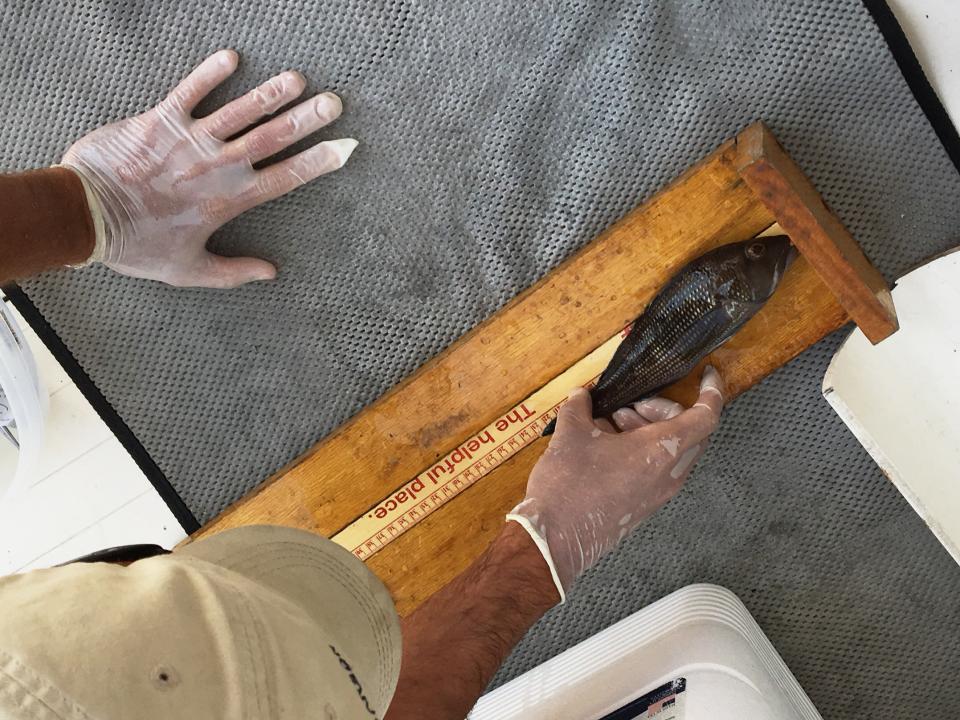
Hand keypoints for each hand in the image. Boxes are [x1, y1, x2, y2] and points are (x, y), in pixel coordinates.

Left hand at [61, 49, 355, 287]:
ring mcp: (190, 140)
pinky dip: (208, 74)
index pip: (285, 177)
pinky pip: (188, 91)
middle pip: (271, 138)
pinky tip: (231, 56)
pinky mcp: (159, 121)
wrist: (86, 217)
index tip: (345, 149)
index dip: (318, 163)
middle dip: (306, 120)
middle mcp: (217, 166)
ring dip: (269, 93)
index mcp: (229, 200)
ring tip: (296, 79)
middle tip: (334, 103)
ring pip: (239, 111)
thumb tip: (271, 273)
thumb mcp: (188, 271)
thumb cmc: (137, 247)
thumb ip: (234, 272)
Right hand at [507, 366, 724, 597]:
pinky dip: (641, 449)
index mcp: (661, 451)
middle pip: (691, 432)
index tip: (706, 374)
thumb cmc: (569, 484)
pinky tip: (605, 445)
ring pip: (673, 451)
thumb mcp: (571, 433)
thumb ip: (580, 406)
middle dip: (665, 410)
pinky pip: (657, 468)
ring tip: (611, 424)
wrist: (556, 539)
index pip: (706, 417)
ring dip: (649, 429)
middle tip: (632, 405)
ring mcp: (659, 493)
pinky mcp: (644, 504)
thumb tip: (583, 394)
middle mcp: (669, 474)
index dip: (712, 391)